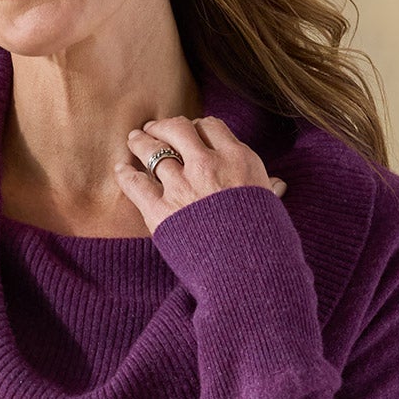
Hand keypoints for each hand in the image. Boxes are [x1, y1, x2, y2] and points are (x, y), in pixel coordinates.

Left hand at [115, 114, 286, 235]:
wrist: (249, 272)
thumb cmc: (265, 242)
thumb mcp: (271, 207)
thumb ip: (267, 190)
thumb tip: (277, 185)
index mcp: (237, 158)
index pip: (210, 127)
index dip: (197, 127)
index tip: (191, 132)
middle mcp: (208, 164)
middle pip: (178, 129)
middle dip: (163, 126)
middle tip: (154, 127)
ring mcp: (182, 186)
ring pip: (152, 150)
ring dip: (141, 142)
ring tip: (134, 139)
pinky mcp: (160, 210)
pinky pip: (135, 183)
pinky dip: (125, 174)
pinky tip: (121, 168)